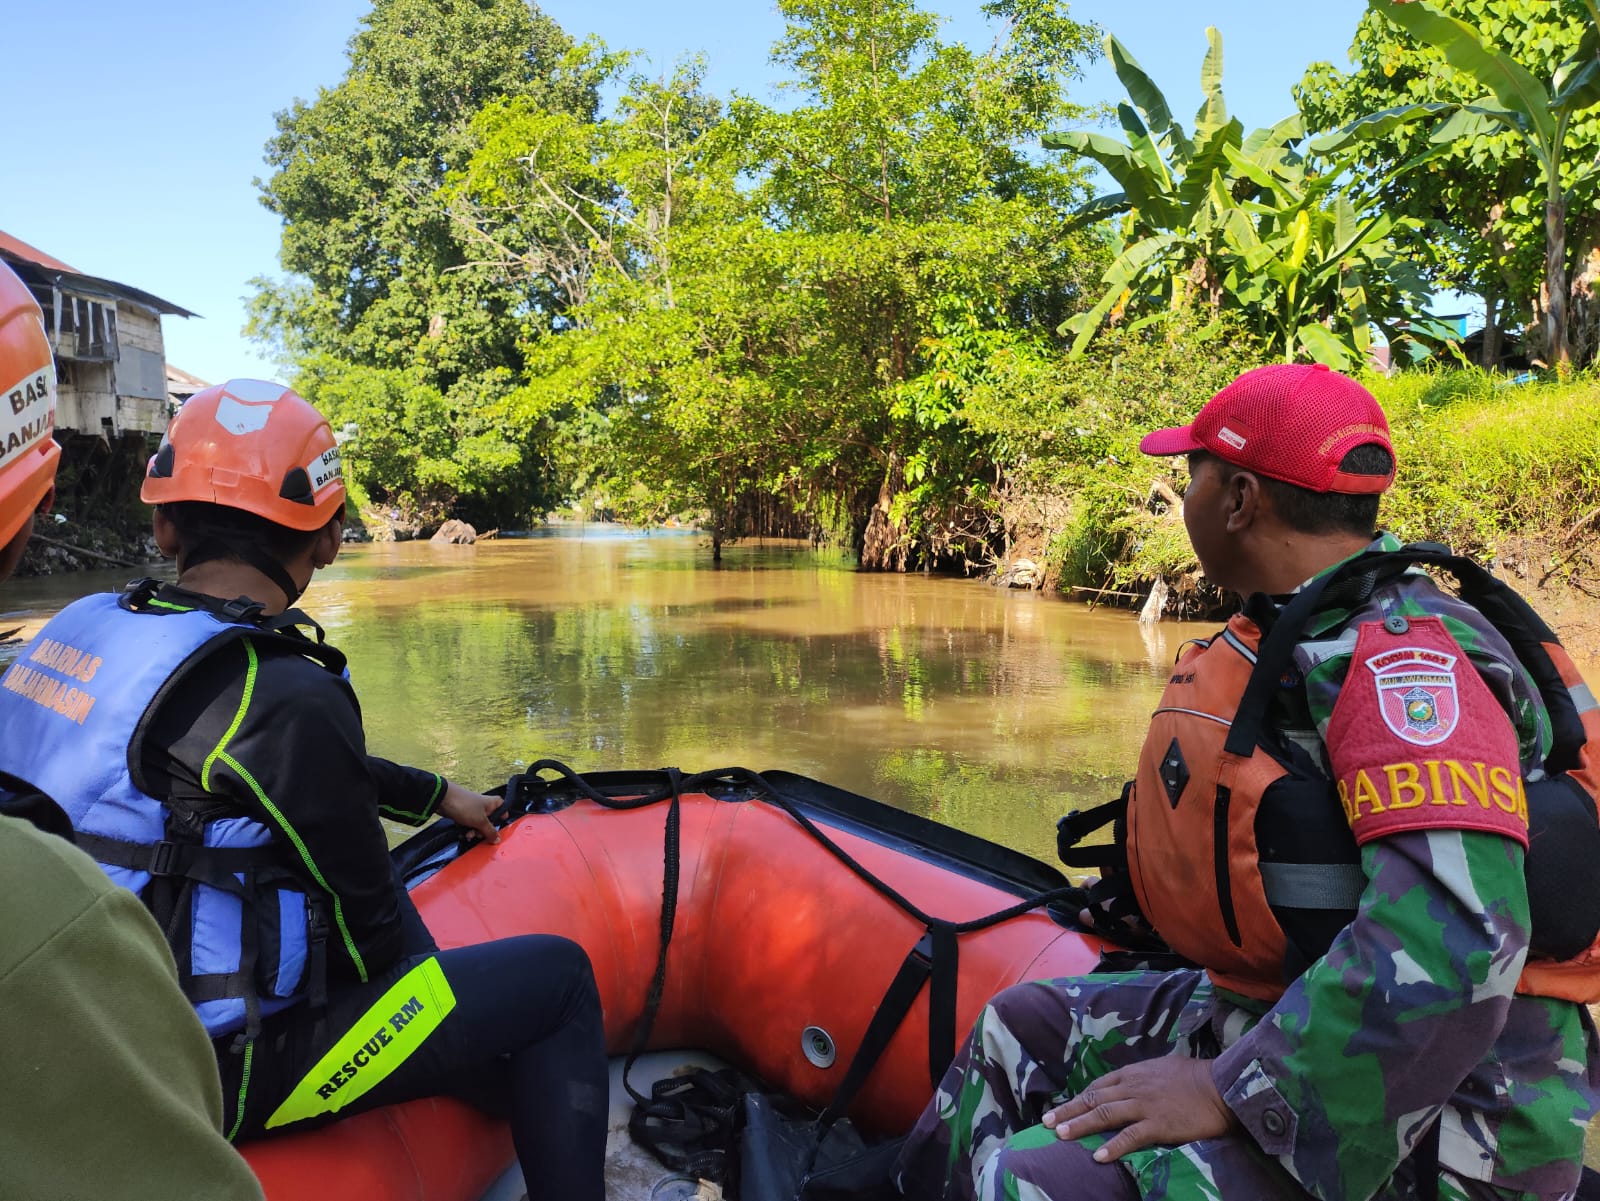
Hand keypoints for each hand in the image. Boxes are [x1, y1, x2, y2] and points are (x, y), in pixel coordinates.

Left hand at [436, 781, 501, 844]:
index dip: (501, 819)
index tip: (497, 829)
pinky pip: (467, 825)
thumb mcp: (480, 821)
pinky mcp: (463, 814)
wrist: (443, 800)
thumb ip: (490, 832)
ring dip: (473, 832)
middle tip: (477, 834)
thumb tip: (498, 840)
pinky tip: (462, 834)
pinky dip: (465, 830)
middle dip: (483, 831)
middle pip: (489, 822)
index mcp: (492, 804)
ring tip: (467, 835)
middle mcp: (484, 807)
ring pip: (477, 825)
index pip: (503, 810)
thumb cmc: (465, 806)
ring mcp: (473, 811)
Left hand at [1041, 1055, 1237, 1162]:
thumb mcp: (1162, 1068)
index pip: (1098, 1086)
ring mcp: (1145, 1105)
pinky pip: (1131, 1136)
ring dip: (1080, 1125)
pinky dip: (1113, 1146)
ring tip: (1060, 1135)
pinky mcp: (1159, 1124)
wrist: (1221, 1085)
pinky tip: (1099, 1156)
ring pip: (1104, 1114)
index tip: (1062, 1109)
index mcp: (1133, 1073)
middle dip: (1068, 1111)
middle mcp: (1133, 1087)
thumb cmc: (1195, 1077)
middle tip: (1046, 1123)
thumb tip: (1130, 1085)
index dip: (1078, 1099)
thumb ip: (1143, 1077)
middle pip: (1093, 1098)